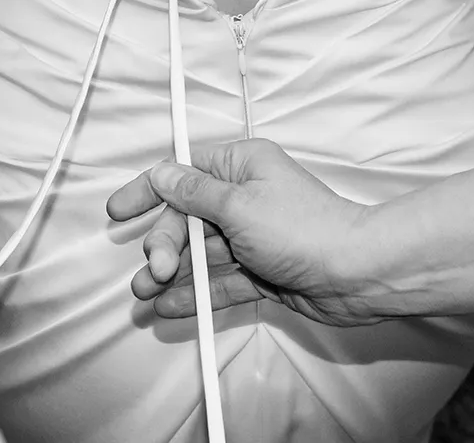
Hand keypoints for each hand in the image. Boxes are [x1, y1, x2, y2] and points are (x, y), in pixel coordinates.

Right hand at [105, 138, 383, 327]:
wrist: (355, 274)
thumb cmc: (307, 230)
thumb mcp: (238, 205)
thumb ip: (194, 194)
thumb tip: (163, 173)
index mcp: (241, 166)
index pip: (182, 171)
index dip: (147, 190)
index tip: (118, 210)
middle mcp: (245, 197)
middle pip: (186, 218)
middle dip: (163, 244)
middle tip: (153, 269)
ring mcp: (253, 236)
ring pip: (200, 253)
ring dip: (172, 274)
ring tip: (145, 294)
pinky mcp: (262, 270)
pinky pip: (220, 280)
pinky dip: (197, 293)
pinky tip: (171, 307)